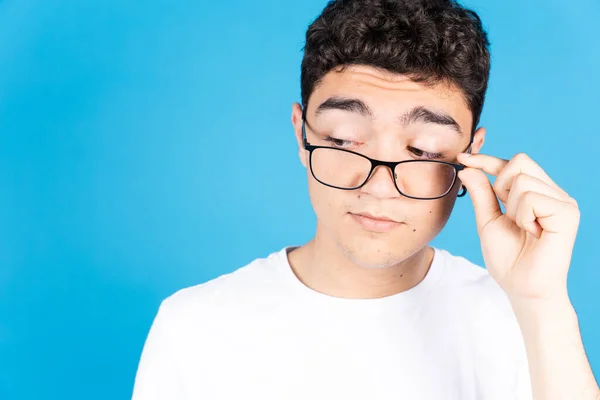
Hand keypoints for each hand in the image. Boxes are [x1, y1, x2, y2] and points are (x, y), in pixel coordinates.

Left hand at [456, 152, 579, 300]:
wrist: (523, 288)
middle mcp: (553, 193)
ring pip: (522, 180)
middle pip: (519, 161)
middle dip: (501, 186)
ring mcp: (563, 201)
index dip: (487, 159)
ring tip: (523, 229)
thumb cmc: (508, 259)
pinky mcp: (568, 212)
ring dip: (512, 209)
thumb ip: (481, 193)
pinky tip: (533, 233)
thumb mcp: (488, 220)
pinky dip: (523, 217)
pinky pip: (532, 197)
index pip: (512, 164)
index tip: (462, 157)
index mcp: (536, 193)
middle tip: (508, 216)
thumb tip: (467, 167)